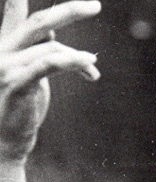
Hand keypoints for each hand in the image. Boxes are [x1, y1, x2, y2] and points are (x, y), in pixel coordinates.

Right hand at [0, 0, 100, 161]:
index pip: (13, 11)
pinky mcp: (16, 84)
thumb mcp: (29, 75)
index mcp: (3, 44)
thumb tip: (54, 32)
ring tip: (92, 69)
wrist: (5, 143)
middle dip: (70, 11)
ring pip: (52, 49)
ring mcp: (6, 66)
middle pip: (38, 22)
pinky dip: (72, 61)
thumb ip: (38, 51)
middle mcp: (1, 50)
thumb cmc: (18, 110)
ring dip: (79, 59)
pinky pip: (49, 64)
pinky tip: (88, 63)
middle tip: (95, 6)